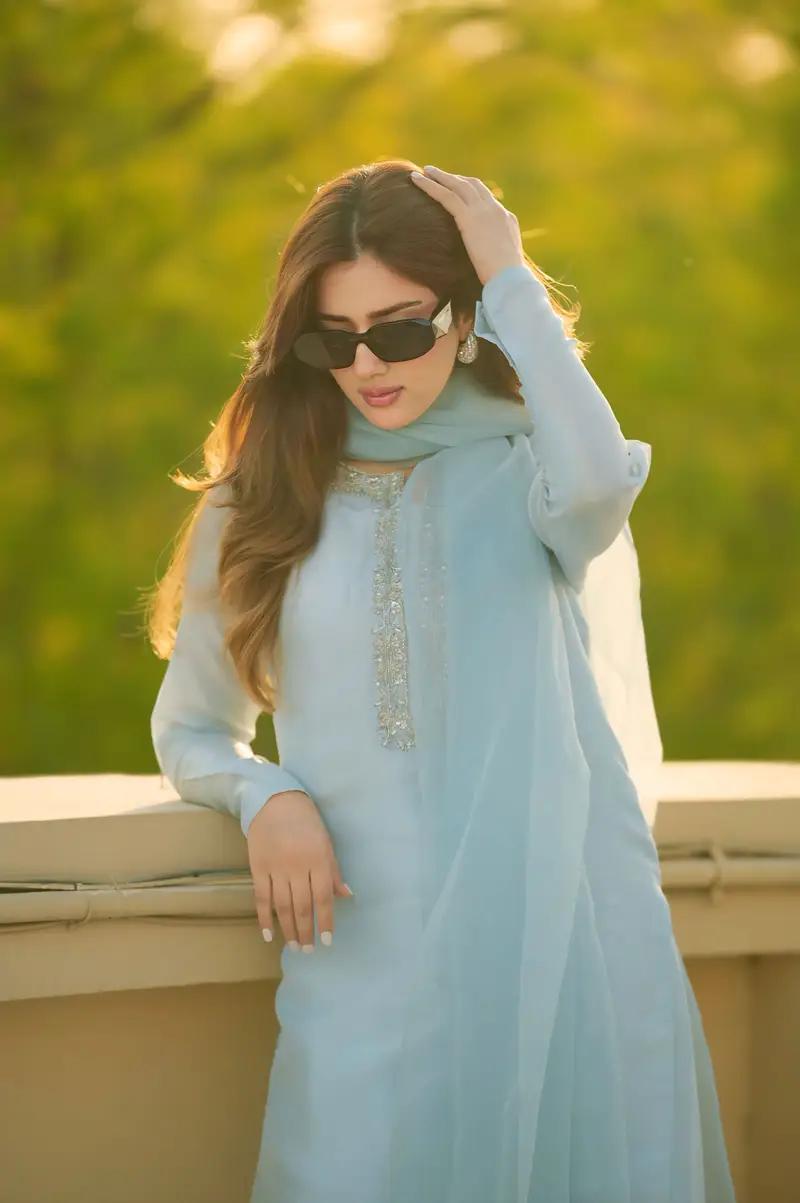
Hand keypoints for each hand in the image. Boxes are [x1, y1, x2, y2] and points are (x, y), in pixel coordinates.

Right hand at [247, 789, 352, 950]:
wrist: (275, 802)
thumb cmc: (307, 822)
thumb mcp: (326, 843)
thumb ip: (333, 871)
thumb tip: (346, 896)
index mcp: (318, 860)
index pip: (323, 898)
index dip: (325, 921)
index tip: (327, 941)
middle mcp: (297, 866)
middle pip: (301, 906)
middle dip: (306, 931)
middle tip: (307, 950)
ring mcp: (276, 868)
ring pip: (282, 906)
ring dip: (288, 929)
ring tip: (293, 946)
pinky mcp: (258, 868)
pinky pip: (262, 898)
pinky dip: (265, 918)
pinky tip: (269, 934)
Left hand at [409, 165, 526, 286]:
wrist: (509, 277)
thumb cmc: (506, 278)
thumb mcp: (503, 261)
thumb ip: (494, 251)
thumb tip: (486, 258)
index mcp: (505, 218)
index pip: (486, 197)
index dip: (470, 190)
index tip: (457, 188)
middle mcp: (494, 209)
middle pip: (472, 185)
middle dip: (455, 178)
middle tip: (438, 174)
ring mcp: (482, 211)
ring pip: (457, 186)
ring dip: (440, 176)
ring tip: (425, 171)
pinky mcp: (468, 218)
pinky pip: (446, 196)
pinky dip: (430, 186)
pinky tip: (417, 180)